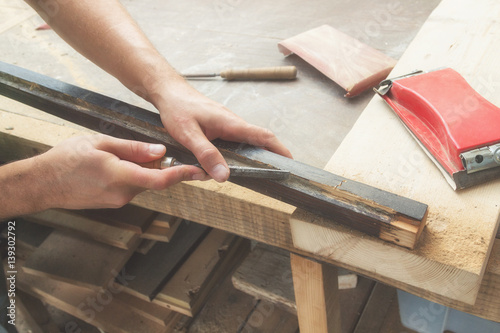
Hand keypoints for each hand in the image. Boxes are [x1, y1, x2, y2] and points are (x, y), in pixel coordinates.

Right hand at [38, 134, 206, 209]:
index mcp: (121, 177)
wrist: (42, 183)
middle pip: (153, 180)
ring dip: (142, 170)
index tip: (198, 171)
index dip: (182, 175)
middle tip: (155, 151)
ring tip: (120, 153)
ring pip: (141, 183)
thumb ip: (133, 149)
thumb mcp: (100, 143)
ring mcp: (117, 201)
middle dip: (158, 166)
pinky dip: (132, 176)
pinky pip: (130, 187)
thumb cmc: (65, 160)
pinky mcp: (112, 202)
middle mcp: (122, 194)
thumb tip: (159, 152)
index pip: (160, 180)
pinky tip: (116, 164)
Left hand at [151, 81, 292, 182]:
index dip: (279, 149)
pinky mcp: (219, 128)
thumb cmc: (177, 108)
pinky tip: (227, 163)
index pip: (263, 136)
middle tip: (272, 174)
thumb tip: (224, 176)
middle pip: (258, 141)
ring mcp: (226, 125)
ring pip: (244, 144)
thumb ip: (206, 155)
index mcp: (230, 123)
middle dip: (267, 157)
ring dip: (248, 157)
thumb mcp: (189, 135)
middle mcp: (232, 123)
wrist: (168, 92)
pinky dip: (235, 153)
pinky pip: (233, 142)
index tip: (290, 162)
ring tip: (248, 172)